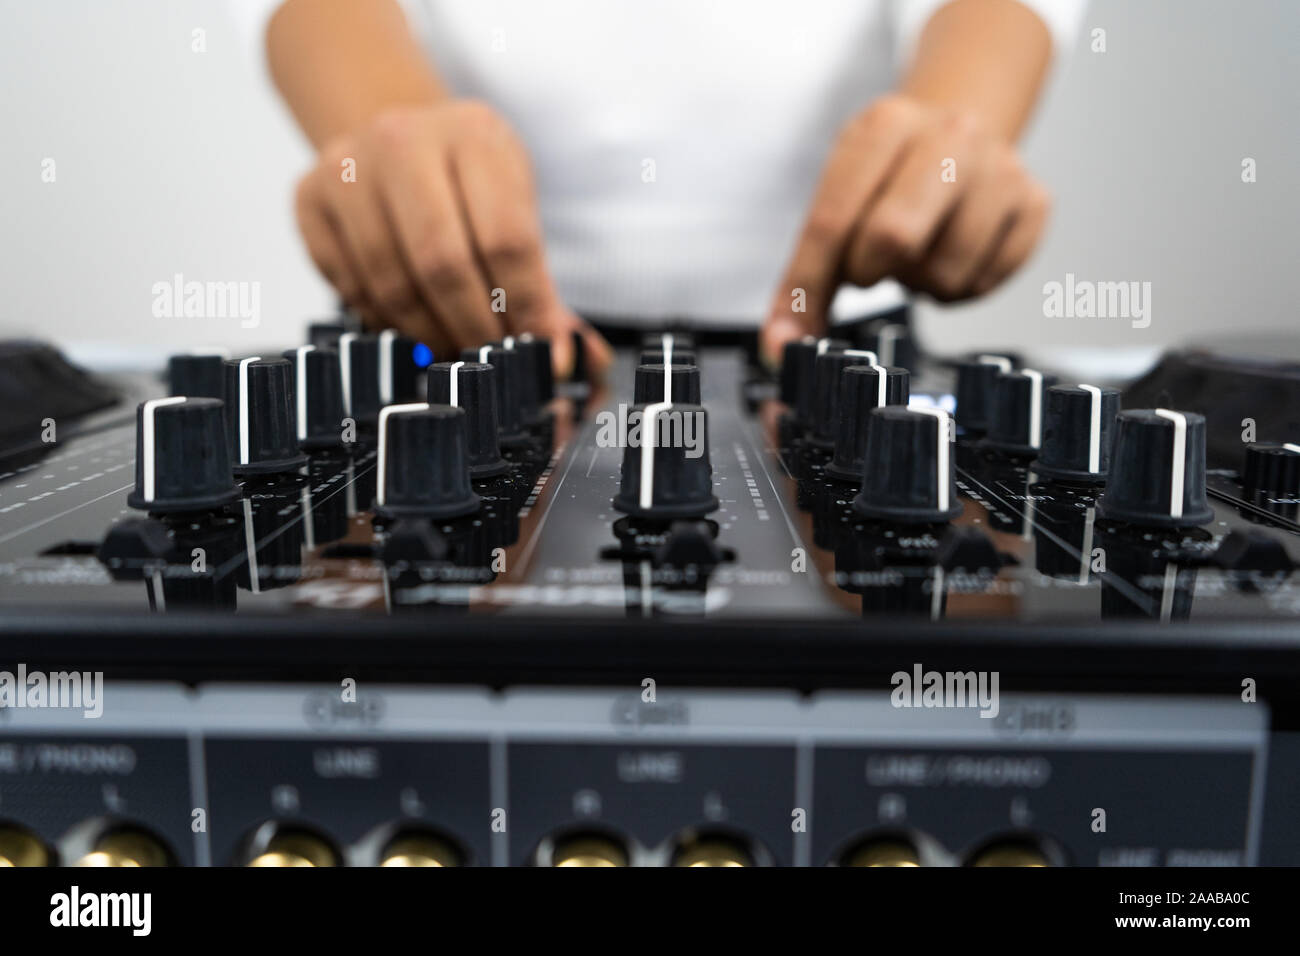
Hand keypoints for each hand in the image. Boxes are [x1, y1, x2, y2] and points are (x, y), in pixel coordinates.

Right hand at [294, 99, 610, 378]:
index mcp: (473, 134)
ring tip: (456, 347)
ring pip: (392, 283)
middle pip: (444, 264)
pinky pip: (350, 286)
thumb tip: (572, 357)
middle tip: (493, 359)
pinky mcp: (308, 198)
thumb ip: (542, 281)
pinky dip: (385, 321)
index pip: (506, 238)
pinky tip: (411, 323)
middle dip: (475, 328)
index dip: (527, 306)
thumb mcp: (516, 204)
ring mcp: (346, 166)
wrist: (396, 133)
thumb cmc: (468, 180)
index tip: (542, 350)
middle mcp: (402, 140)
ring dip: (430, 333)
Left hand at [761, 94, 1050, 363]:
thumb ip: (805, 274)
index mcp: (886, 125)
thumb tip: (783, 342)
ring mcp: (1001, 167)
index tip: (791, 332)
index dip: (809, 285)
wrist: (958, 132)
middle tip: (871, 267)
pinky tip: (951, 255)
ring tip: (917, 253)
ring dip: (918, 283)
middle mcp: (951, 135)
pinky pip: (984, 284)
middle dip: (870, 271)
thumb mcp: (837, 199)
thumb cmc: (890, 175)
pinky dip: (958, 288)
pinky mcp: (1034, 203)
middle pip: (895, 238)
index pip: (833, 220)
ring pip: (944, 272)